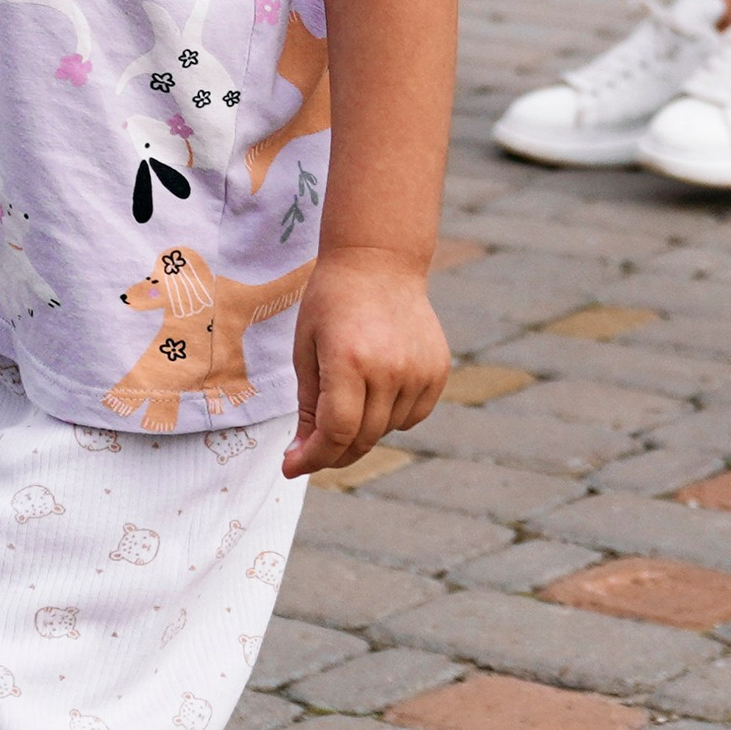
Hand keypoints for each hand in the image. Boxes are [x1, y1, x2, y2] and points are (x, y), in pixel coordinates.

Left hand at [278, 253, 449, 481]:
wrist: (378, 262)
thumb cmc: (331, 302)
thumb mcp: (306, 349)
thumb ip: (309, 404)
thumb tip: (304, 454)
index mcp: (348, 360)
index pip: (336, 432)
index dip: (313, 458)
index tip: (293, 466)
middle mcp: (389, 369)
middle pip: (363, 438)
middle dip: (333, 452)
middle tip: (312, 448)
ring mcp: (418, 371)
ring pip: (387, 430)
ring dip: (362, 430)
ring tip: (348, 395)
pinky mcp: (437, 371)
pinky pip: (413, 416)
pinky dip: (392, 416)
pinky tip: (377, 389)